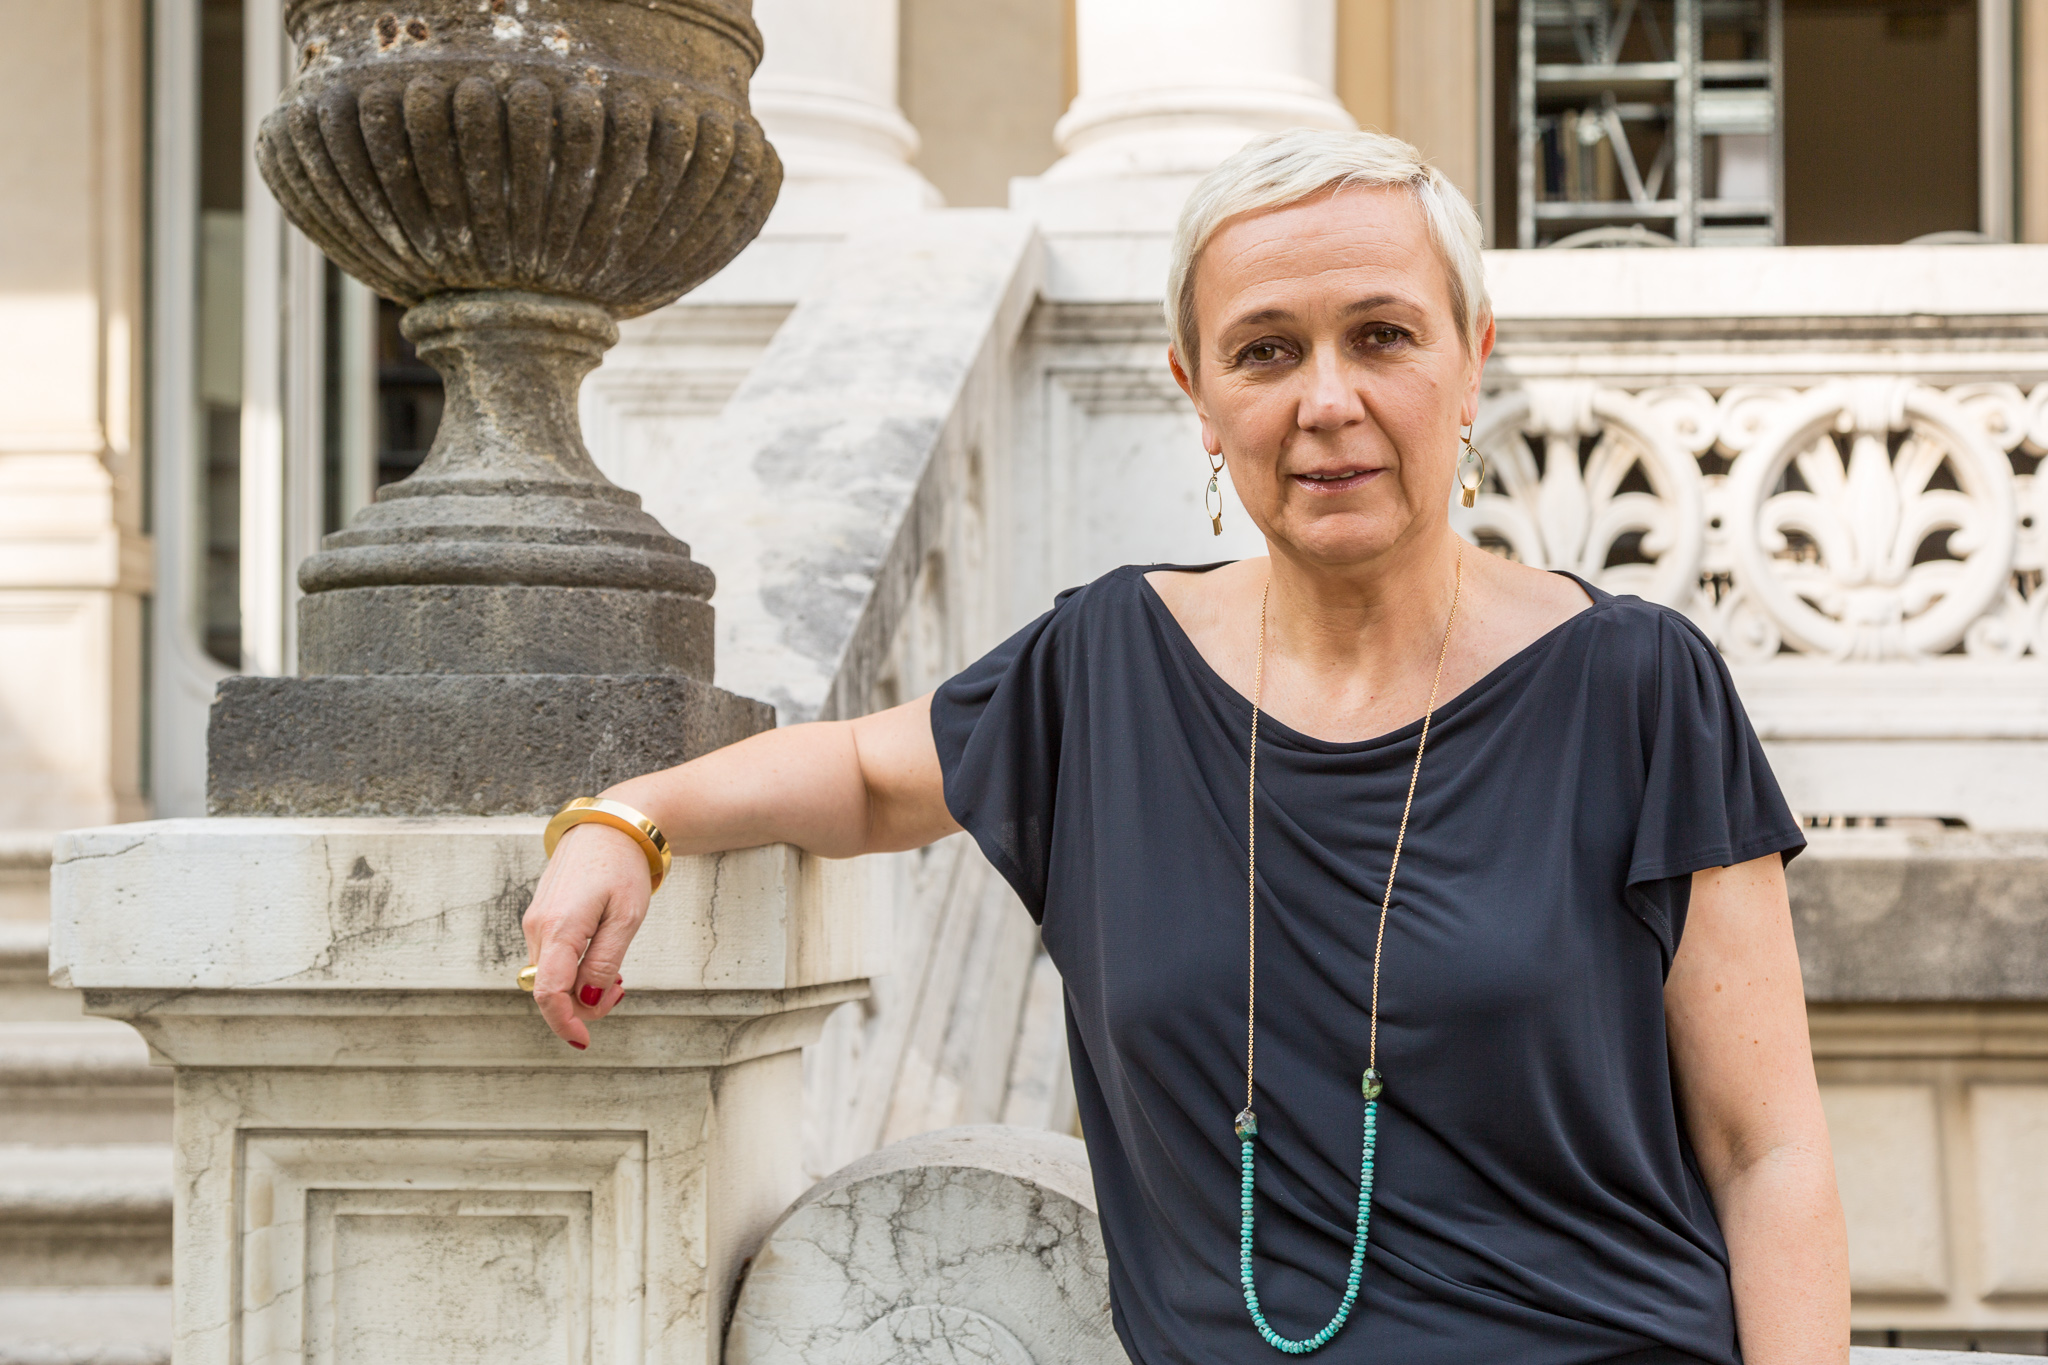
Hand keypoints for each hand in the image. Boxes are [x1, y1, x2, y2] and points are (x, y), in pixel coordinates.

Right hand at [520, 822, 647, 1048]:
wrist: (607, 828)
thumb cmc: (622, 868)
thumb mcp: (627, 917)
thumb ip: (605, 961)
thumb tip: (589, 999)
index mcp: (560, 929)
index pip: (549, 993)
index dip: (564, 1023)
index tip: (584, 1042)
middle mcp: (538, 928)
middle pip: (550, 990)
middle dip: (583, 1004)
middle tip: (622, 990)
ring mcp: (535, 923)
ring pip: (551, 976)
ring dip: (580, 986)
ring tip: (616, 973)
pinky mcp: (540, 919)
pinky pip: (552, 958)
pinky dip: (573, 969)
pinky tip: (599, 955)